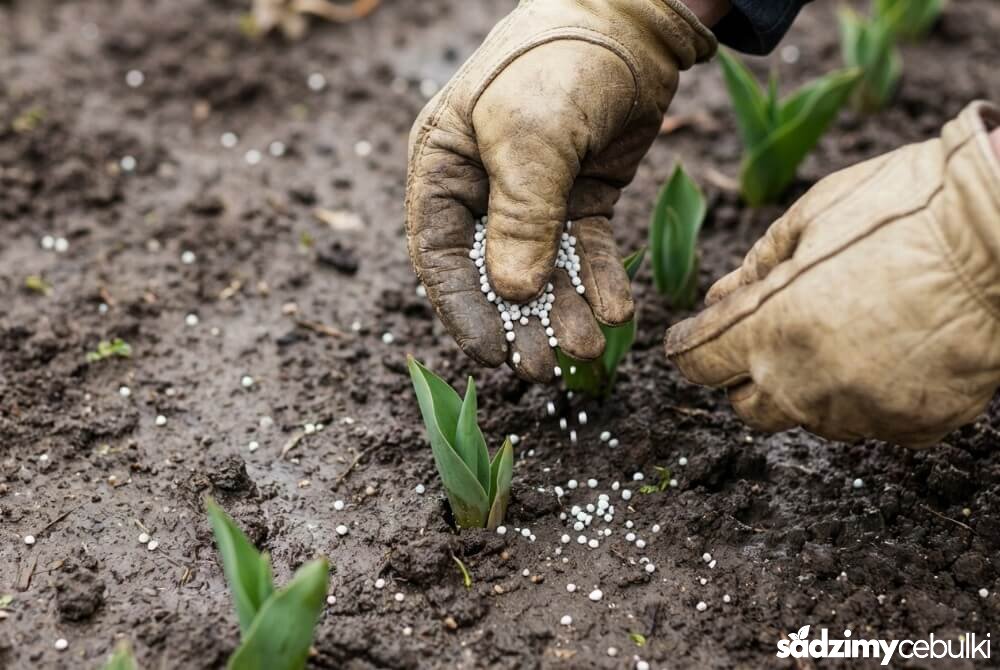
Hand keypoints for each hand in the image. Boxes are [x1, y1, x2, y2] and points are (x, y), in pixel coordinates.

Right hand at [406, 0, 714, 381]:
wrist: (630, 20)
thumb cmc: (558, 64)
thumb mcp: (530, 136)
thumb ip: (520, 216)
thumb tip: (514, 293)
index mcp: (445, 168)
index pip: (442, 254)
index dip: (464, 310)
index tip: (492, 355)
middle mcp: (483, 187)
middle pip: (494, 271)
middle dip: (521, 322)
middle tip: (547, 368)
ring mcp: (533, 195)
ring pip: (544, 268)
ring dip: (565, 310)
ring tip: (589, 349)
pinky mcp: (580, 196)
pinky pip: (586, 248)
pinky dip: (599, 280)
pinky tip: (618, 311)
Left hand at [665, 101, 999, 447]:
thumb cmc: (904, 206)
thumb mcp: (812, 216)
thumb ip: (755, 267)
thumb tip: (718, 298)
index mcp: (767, 330)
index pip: (696, 362)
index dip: (690, 345)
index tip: (696, 334)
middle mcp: (805, 385)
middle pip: (746, 407)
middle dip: (747, 374)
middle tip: (774, 334)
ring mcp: (862, 412)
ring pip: (810, 417)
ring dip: (811, 385)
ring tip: (852, 328)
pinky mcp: (916, 426)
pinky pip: (873, 422)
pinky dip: (871, 395)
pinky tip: (896, 349)